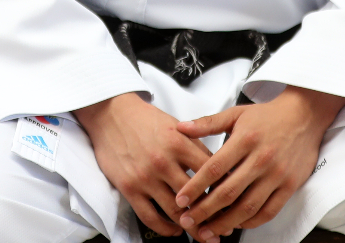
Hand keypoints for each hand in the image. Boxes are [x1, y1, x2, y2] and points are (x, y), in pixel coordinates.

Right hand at [73, 92, 214, 235]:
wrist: (111, 113)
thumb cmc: (146, 119)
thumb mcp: (176, 126)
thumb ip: (196, 146)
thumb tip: (217, 168)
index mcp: (179, 142)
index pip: (210, 172)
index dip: (224, 188)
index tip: (233, 200)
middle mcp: (163, 161)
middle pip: (196, 197)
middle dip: (213, 213)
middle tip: (223, 224)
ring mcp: (145, 177)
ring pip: (176, 211)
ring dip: (192, 226)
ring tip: (204, 233)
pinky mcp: (129, 188)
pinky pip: (150, 217)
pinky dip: (166, 229)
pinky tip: (175, 230)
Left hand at [172, 86, 344, 240]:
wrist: (304, 116)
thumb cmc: (267, 116)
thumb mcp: (235, 114)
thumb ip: (207, 123)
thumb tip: (181, 127)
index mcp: (245, 139)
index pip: (215, 168)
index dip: (195, 186)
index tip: (181, 199)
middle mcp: (262, 159)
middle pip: (229, 192)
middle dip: (205, 211)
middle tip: (188, 221)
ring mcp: (277, 174)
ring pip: (248, 206)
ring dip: (226, 222)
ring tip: (208, 231)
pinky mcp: (290, 186)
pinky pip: (269, 211)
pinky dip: (251, 222)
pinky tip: (236, 224)